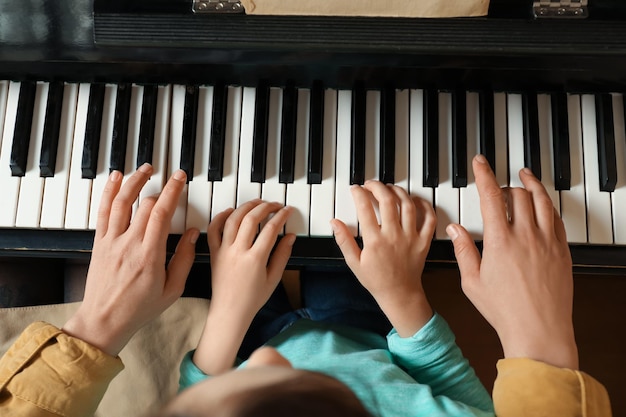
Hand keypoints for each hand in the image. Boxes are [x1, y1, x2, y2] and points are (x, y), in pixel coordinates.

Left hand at [63, 165, 197, 355]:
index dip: (172, 191)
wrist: (104, 320)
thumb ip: (183, 259)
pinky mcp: (99, 243)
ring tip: (145, 168)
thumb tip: (192, 234)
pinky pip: (102, 211)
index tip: (180, 178)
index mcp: (149, 255)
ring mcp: (111, 241)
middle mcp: (128, 244)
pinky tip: (116, 178)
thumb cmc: (138, 309)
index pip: (161, 213)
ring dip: (133, 181)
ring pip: (121, 201)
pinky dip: (109, 191)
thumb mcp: (172, 290)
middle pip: (144, 204)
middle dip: (160, 186)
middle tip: (172, 177)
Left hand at [193, 200, 294, 374]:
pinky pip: (214, 229)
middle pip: (251, 219)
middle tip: (275, 205)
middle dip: (265, 207)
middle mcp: (238, 252)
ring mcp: (224, 251)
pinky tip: (231, 210)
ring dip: (246, 207)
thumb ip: (282, 255)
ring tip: (257, 203)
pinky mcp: (215, 253)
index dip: (281, 216)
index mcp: (255, 259)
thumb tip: (290, 237)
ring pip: (233, 219)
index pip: (271, 229)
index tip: (287, 211)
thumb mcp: (273, 278)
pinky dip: (221, 216)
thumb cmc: (252, 299)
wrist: (230, 311)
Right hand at [332, 181, 435, 336]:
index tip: (355, 189)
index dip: (359, 194)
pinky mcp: (423, 241)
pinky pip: (429, 218)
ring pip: (407, 205)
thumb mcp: (354, 262)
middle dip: (378, 187)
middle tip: (371, 185)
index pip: (365, 209)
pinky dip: (424, 205)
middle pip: (388, 201)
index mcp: (375, 241)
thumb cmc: (376, 280)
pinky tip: (414, 199)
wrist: (400, 294)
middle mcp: (393, 236)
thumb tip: (334, 222)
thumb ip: (344, 241)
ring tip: (389, 188)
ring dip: (398, 191)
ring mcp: (411, 237)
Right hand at [448, 155, 577, 368]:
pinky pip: (557, 218)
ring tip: (525, 176)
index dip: (484, 174)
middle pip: (517, 194)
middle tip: (497, 185)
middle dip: (504, 184)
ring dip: (531, 184)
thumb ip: (463, 251)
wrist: (539, 331)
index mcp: (500, 241)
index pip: (491, 196)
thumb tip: (455, 229)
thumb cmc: (504, 310)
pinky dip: (548, 204)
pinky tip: (543, 204)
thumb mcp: (472, 282)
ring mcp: (547, 242)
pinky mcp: (562, 251)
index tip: (480, 163)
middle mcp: (526, 236)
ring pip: (542, 200)